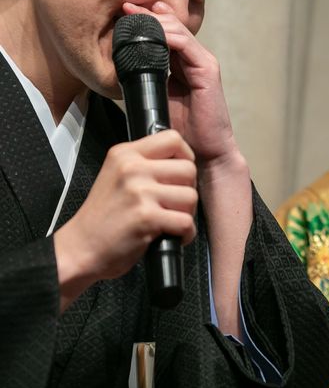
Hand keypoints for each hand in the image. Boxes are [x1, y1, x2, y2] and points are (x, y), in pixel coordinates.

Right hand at [54, 130, 196, 307]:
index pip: (173, 139)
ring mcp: (139, 192)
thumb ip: (146, 163)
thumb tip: (183, 161)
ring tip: (169, 220)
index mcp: (126, 154)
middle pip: (188, 169)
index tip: (179, 174)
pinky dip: (186, 234)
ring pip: (191, 196)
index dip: (185, 156)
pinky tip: (173, 236)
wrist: (79, 248)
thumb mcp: (116, 174)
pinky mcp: (146, 217)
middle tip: (174, 203)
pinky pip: (186, 222)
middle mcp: (132, 168)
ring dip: (186, 213)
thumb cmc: (102, 216)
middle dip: (188, 189)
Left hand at [122, 2, 235, 163]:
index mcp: (183, 64)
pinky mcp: (208, 70)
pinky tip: (151, 32)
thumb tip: (123, 64)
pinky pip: (186, 45)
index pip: (165, 33)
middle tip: (125, 7)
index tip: (123, 13)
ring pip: (178, 31)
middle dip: (148, 14)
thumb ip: (147, 77)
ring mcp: (203, 62)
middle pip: (172, 26)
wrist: (203, 151)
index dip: (146, 20)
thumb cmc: (182, 130)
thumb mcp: (158, 97)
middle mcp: (195, 59)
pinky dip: (168, 36)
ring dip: (155, 21)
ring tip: (134, 15)